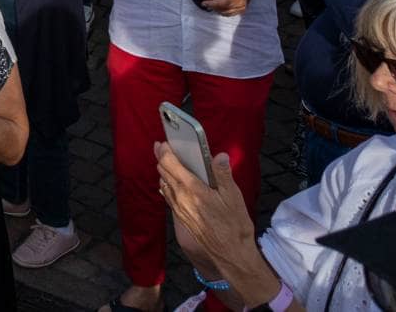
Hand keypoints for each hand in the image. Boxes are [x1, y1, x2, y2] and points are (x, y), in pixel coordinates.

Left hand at [155, 145, 271, 300]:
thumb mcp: (233, 196)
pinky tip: (174, 184)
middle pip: (162, 171)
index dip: (164, 150)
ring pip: (163, 183)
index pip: (169, 163)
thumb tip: (219, 156)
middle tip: (164, 147)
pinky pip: (168, 196)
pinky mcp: (180, 217)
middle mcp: (179, 197)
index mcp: (191, 188)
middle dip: (162, 157)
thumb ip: (223, 174)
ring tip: (170, 162)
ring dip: (164, 171)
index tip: (164, 141)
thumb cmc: (233, 225)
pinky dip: (168, 184)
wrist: (229, 253)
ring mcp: (178, 208)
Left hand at [198, 0, 248, 15]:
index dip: (209, 4)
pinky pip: (231, 14)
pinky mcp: (243, 9)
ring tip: (213, 4)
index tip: (203, 3)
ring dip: (218, 10)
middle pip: (221, 10)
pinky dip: (224, 11)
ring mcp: (241, 8)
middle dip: (213, 7)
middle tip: (207, 2)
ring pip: (226, 13)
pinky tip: (221, 6)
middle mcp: (237, 4)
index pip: (218, 4)